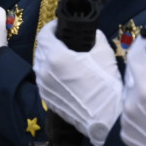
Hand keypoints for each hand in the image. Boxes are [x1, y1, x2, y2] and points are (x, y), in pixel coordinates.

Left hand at [33, 23, 121, 145]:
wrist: (105, 119)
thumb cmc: (106, 85)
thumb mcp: (104, 54)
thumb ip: (97, 39)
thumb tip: (94, 34)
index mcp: (56, 57)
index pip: (44, 35)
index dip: (51, 28)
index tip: (59, 26)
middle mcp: (44, 71)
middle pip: (40, 49)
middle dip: (50, 42)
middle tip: (63, 41)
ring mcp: (43, 87)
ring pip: (40, 66)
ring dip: (48, 58)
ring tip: (63, 58)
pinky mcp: (46, 99)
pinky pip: (43, 81)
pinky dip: (49, 74)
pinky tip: (63, 75)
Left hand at [121, 25, 145, 145]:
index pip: (135, 55)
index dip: (142, 47)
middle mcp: (131, 102)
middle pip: (131, 75)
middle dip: (143, 68)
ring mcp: (127, 121)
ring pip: (128, 95)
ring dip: (139, 91)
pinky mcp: (127, 136)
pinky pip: (128, 115)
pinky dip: (138, 111)